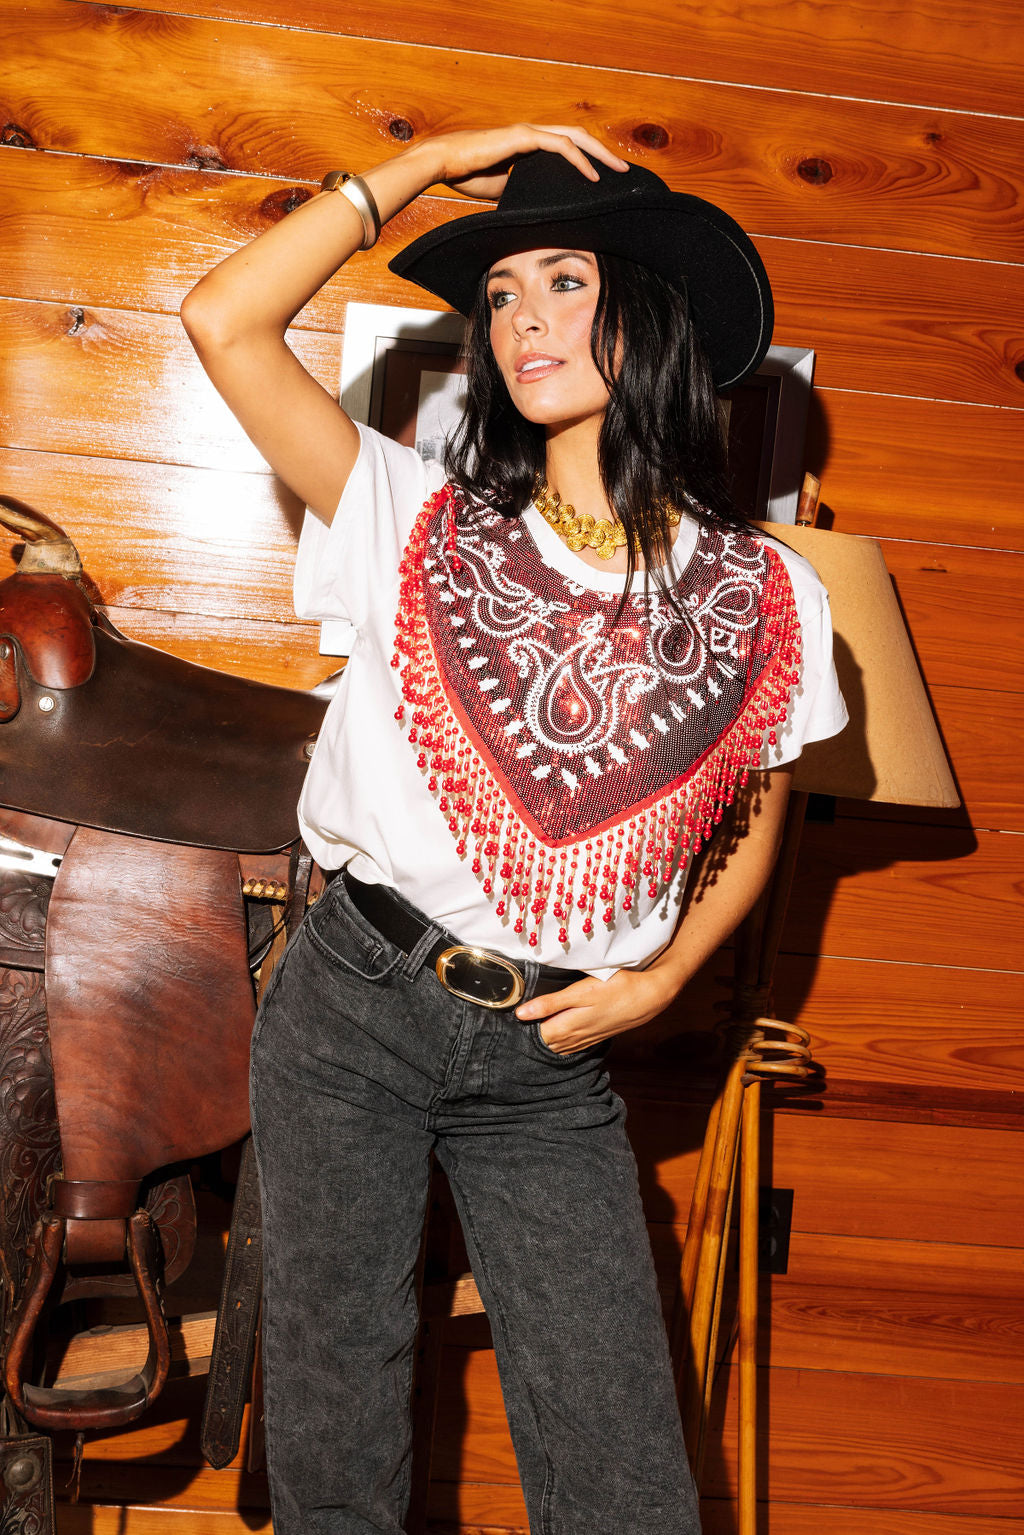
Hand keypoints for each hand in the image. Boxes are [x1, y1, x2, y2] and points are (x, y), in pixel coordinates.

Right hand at [426, 122, 628, 201]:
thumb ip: (522, 191)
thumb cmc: (466, 175)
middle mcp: (533, 134)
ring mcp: (529, 132)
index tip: (607, 177)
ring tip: (618, 171)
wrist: (443, 163)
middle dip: (604, 152)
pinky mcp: (523, 137)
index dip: (589, 159)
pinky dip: (579, 160)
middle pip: (579, 137)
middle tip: (624, 171)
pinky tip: (592, 175)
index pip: (568, 147)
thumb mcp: (502, 188)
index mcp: (529, 145)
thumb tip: (538, 211)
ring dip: (600, 153)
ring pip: (575, 136)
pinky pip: (559, 146)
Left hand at [515, 957, 680, 1054]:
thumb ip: (550, 1003)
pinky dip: (561, 1040)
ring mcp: (586, 1038)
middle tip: (521, 1019)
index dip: (523, 1029)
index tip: (513, 1017)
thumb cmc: (615, 988)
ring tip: (535, 1024)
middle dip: (532, 1035)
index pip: (534, 1037)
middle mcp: (575, 1038)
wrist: (648, 997)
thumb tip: (521, 1014)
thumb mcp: (580, 992)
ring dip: (546, 1038)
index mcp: (568, 1027)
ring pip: (558, 1045)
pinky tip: (559, 1031)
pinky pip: (572, 1045)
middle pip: (545, 1043)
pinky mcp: (596, 1035)